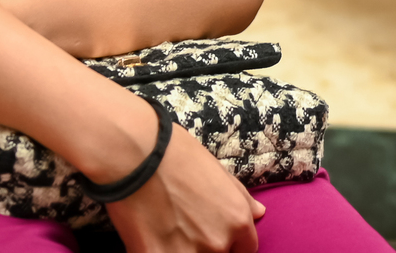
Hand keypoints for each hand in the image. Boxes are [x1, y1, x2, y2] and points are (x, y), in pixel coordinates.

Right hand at [106, 127, 264, 252]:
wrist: (136, 153)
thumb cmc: (176, 154)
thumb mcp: (218, 170)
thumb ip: (240, 198)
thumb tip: (259, 214)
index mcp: (237, 220)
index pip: (245, 250)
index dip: (230, 243)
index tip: (213, 233)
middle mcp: (218, 242)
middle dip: (204, 246)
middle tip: (185, 227)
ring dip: (180, 250)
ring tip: (165, 229)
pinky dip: (154, 251)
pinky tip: (147, 236)